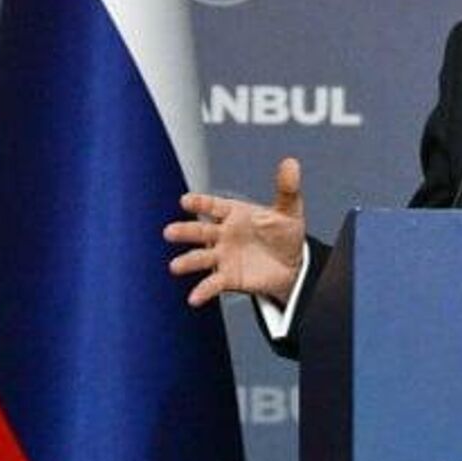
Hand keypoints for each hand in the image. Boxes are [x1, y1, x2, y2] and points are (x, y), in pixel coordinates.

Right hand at [165, 158, 306, 304]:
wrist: (291, 265)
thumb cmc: (283, 234)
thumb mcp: (289, 211)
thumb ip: (287, 189)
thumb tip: (291, 163)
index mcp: (235, 213)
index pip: (214, 205)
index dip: (200, 203)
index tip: (186, 200)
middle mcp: (223, 234)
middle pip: (200, 230)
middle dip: (185, 231)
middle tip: (170, 232)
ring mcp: (222, 256)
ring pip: (200, 257)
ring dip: (188, 261)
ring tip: (176, 266)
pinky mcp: (228, 277)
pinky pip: (213, 284)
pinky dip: (203, 290)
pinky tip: (195, 297)